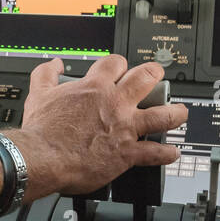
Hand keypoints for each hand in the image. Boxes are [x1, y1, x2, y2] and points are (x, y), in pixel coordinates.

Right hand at [13, 55, 187, 195]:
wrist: (42, 157)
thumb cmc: (41, 130)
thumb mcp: (39, 94)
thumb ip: (46, 74)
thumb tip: (54, 64)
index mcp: (94, 87)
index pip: (116, 63)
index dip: (121, 64)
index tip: (121, 69)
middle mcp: (114, 104)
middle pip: (147, 79)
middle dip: (156, 75)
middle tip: (158, 78)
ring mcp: (124, 128)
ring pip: (163, 115)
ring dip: (176, 114)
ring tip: (180, 113)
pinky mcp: (127, 152)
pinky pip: (155, 153)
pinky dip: (166, 154)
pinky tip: (172, 153)